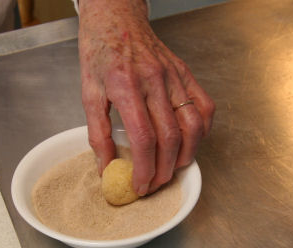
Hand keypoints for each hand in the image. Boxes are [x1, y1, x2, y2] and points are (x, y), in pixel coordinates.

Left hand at [78, 0, 214, 194]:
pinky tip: (189, 143)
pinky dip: (201, 131)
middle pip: (170, 138)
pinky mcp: (186, 73)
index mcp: (126, 86)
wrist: (117, 18)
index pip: (144, 138)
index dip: (144, 168)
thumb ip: (98, 133)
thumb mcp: (88, 93)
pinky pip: (204, 107)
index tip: (140, 186)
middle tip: (153, 185)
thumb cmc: (100, 52)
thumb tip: (105, 167)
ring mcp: (174, 76)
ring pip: (193, 126)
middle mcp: (154, 81)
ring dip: (186, 156)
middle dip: (163, 170)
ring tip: (172, 170)